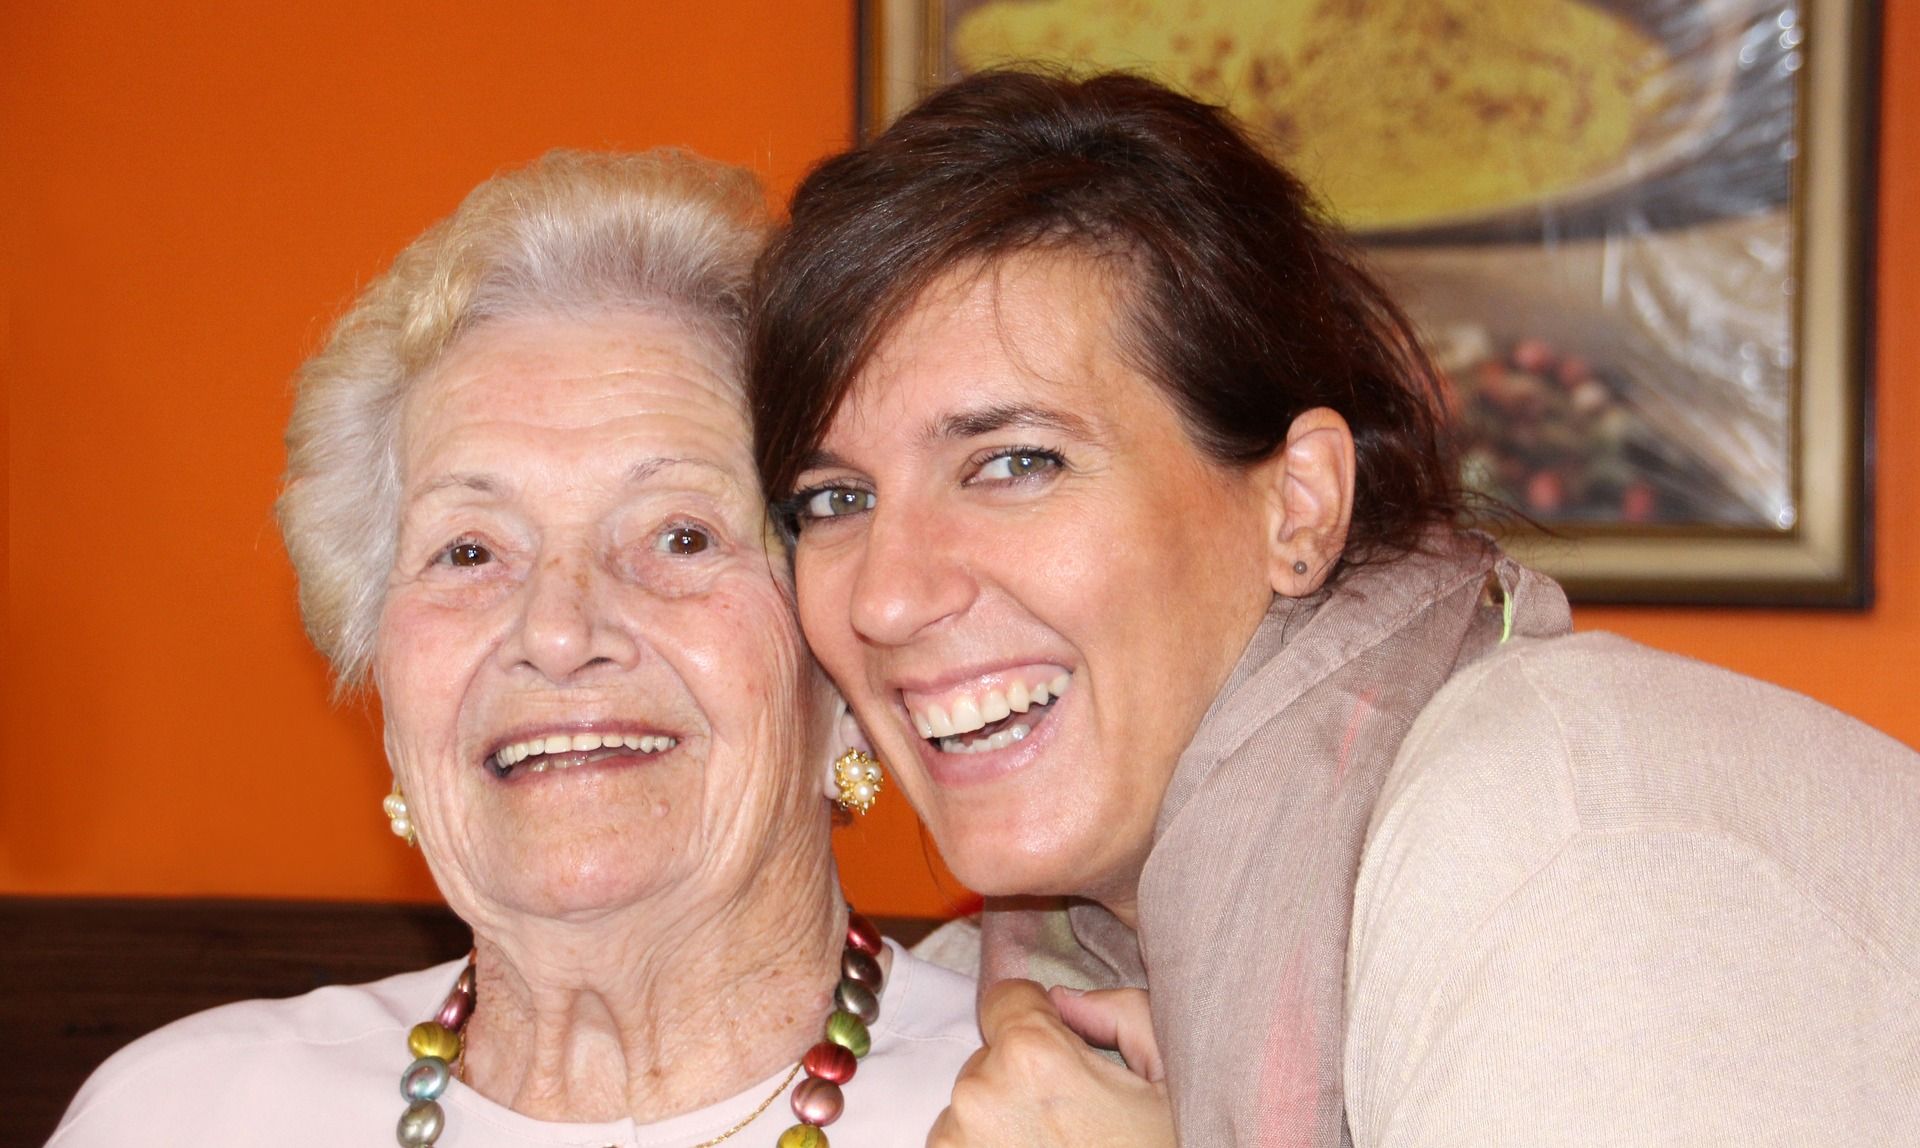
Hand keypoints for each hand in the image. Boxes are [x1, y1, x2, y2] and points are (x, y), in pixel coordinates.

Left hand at [928, 980, 1174, 1146]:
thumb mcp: (1170, 1081)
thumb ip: (1122, 1014)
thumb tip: (1067, 1000)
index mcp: (1033, 1054)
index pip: (1006, 997)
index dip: (1040, 1019)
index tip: (1063, 1052)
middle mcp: (979, 1094)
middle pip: (990, 1058)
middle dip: (1024, 1079)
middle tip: (1073, 1123)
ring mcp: (955, 1144)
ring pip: (971, 1109)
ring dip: (1002, 1125)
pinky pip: (959, 1147)